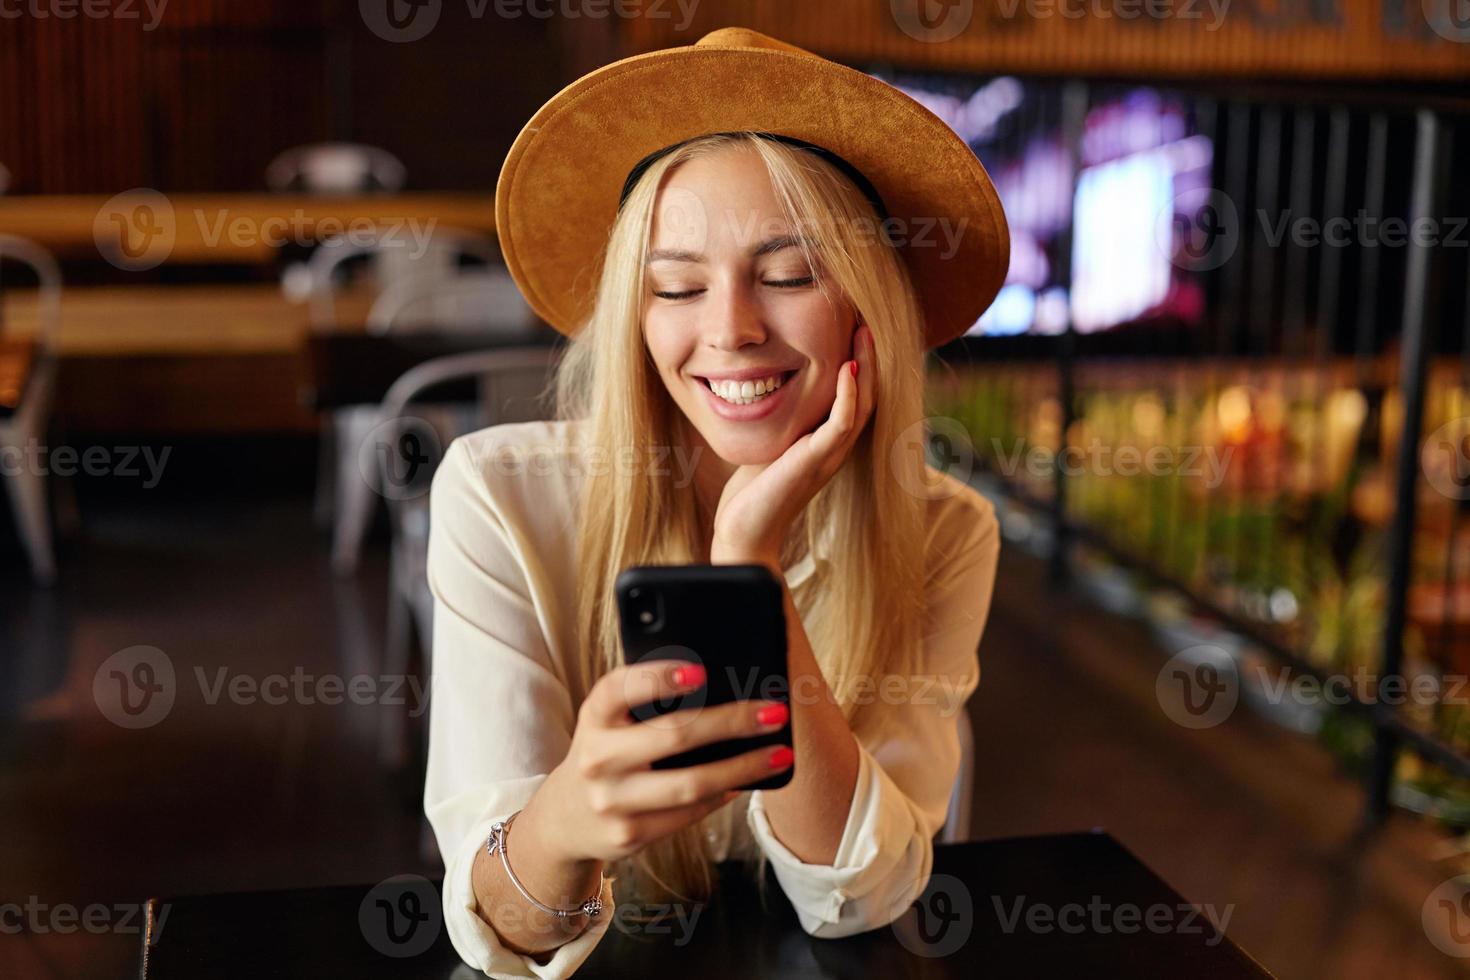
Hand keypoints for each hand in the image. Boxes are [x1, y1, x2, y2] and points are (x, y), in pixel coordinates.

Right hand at [531, 659, 793, 864]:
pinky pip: (689, 814)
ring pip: (690, 784)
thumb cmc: (608, 752)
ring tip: (778, 754)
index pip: (619, 688)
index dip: (658, 678)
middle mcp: (597, 758)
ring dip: (743, 768)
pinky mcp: (629, 835)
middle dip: (731, 722)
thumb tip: (724, 689)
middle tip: (774, 712)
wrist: (566, 817)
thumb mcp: (611, 721)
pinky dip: (723, 795)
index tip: (700, 672)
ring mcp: (612, 801)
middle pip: (673, 735)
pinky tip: (745, 782)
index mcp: (594, 717)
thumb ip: (648, 703)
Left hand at [710, 322, 875, 567]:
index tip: (852, 330)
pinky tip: (846, 369)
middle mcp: (836, 448)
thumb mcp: (770, 443)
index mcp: (828, 443)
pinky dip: (847, 395)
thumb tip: (768, 385)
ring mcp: (830, 456)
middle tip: (865, 322)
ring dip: (865, 367)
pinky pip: (841, 423)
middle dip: (869, 358)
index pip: (855, 398)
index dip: (859, 365)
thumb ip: (781, 419)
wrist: (745, 531)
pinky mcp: (816, 461)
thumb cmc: (752, 491)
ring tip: (864, 334)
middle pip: (867, 396)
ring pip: (861, 405)